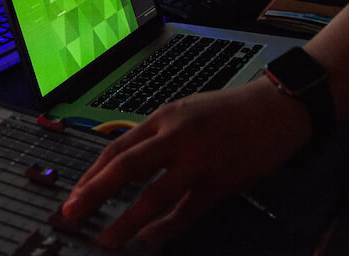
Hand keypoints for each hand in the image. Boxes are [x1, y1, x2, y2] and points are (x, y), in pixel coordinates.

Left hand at [61, 78, 310, 247]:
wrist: (276, 109)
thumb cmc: (228, 112)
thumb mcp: (186, 112)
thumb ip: (157, 137)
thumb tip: (124, 168)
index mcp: (164, 118)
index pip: (118, 148)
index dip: (92, 176)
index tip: (73, 197)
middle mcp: (176, 137)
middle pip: (126, 167)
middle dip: (94, 192)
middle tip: (72, 214)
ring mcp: (199, 161)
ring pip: (154, 195)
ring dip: (126, 220)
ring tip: (106, 240)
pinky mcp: (220, 183)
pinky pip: (187, 211)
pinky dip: (166, 228)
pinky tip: (148, 240)